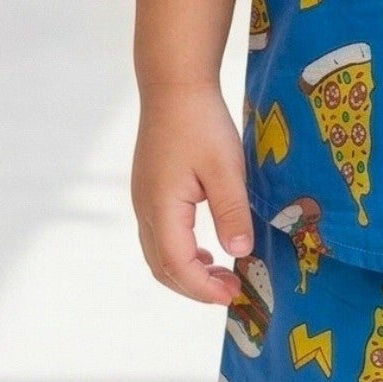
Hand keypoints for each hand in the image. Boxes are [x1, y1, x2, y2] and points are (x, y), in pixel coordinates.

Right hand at [131, 82, 254, 302]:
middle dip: (196, 287)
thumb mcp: (226, 168)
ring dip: (187, 272)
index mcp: (161, 207)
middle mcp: (145, 209)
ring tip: (222, 276)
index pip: (178, 265)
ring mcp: (143, 201)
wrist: (174, 86)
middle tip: (232, 290)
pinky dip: (181, 254)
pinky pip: (160, 237)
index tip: (234, 295)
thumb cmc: (201, 123)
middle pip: (163, 267)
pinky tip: (207, 250)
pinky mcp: (149, 192)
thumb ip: (232, 213)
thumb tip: (239, 254)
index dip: (204, 288)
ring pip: (158, 254)